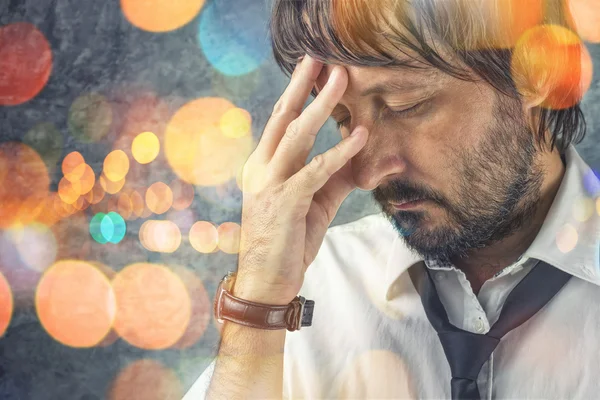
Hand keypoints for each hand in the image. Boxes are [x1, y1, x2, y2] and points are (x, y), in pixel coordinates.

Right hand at [233, 55, 367, 304]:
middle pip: (282, 118)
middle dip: (302, 86)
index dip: (297, 95)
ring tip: (342, 80)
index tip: (312, 71)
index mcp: (263, 167)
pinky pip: (316, 171)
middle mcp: (261, 169)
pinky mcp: (285, 202)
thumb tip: (360, 154)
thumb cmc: (287, 242)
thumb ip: (334, 177)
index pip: (281, 123)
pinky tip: (359, 136)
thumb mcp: (314, 204)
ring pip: (296, 135)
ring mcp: (270, 184)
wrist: (267, 281)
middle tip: (320, 59)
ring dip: (321, 106)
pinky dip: (340, 153)